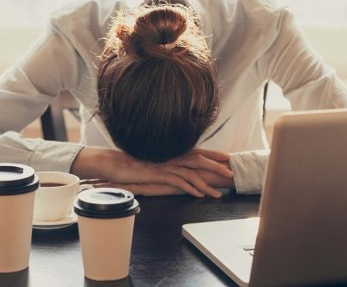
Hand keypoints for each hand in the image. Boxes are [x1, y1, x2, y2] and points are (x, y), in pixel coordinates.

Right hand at [70, 147, 232, 197]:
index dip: (214, 154)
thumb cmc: (133, 163)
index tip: (228, 157)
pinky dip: (191, 188)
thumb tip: (177, 167)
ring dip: (207, 183)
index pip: (198, 151)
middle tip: (232, 173)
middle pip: (200, 159)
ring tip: (219, 193)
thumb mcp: (154, 161)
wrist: (115, 163)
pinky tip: (200, 195)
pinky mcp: (160, 174)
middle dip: (217, 166)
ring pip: (193, 173)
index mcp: (172, 151)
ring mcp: (166, 164)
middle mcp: (172, 156)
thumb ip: (166, 162)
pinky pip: (179, 182)